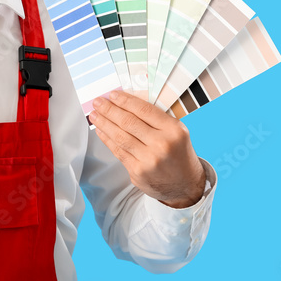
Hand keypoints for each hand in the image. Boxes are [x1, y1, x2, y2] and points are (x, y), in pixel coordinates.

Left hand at [88, 90, 205, 207]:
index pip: (144, 110)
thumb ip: (155, 120)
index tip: (113, 95)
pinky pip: (118, 151)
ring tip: (95, 115)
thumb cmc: (178, 154)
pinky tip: (101, 131)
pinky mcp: (138, 172)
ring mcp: (149, 160)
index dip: (125, 101)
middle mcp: (162, 144)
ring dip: (104, 123)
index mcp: (174, 130)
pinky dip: (107, 139)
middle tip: (98, 102)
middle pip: (129, 122)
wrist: (186, 185)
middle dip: (109, 110)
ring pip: (120, 136)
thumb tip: (125, 104)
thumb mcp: (176, 132)